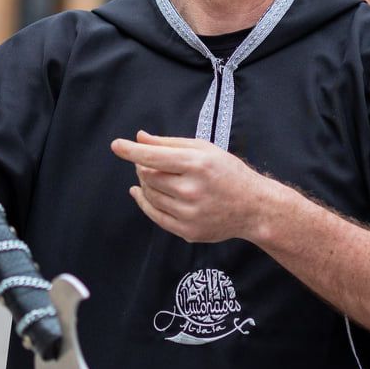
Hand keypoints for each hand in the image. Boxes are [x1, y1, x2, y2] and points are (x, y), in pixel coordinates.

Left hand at [111, 130, 278, 244]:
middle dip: (142, 166)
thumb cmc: (228, 173)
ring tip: (154, 177)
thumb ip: (170, 144)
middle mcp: (192, 190)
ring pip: (150, 196)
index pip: (154, 157)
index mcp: (197, 164)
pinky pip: (155, 215)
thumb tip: (140, 137)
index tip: (116, 145)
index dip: (132, 151)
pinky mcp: (187, 231)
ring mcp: (189, 213)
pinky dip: (144, 202)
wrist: (253, 208)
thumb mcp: (204, 149)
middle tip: (148, 162)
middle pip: (149, 176)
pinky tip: (140, 193)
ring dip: (145, 184)